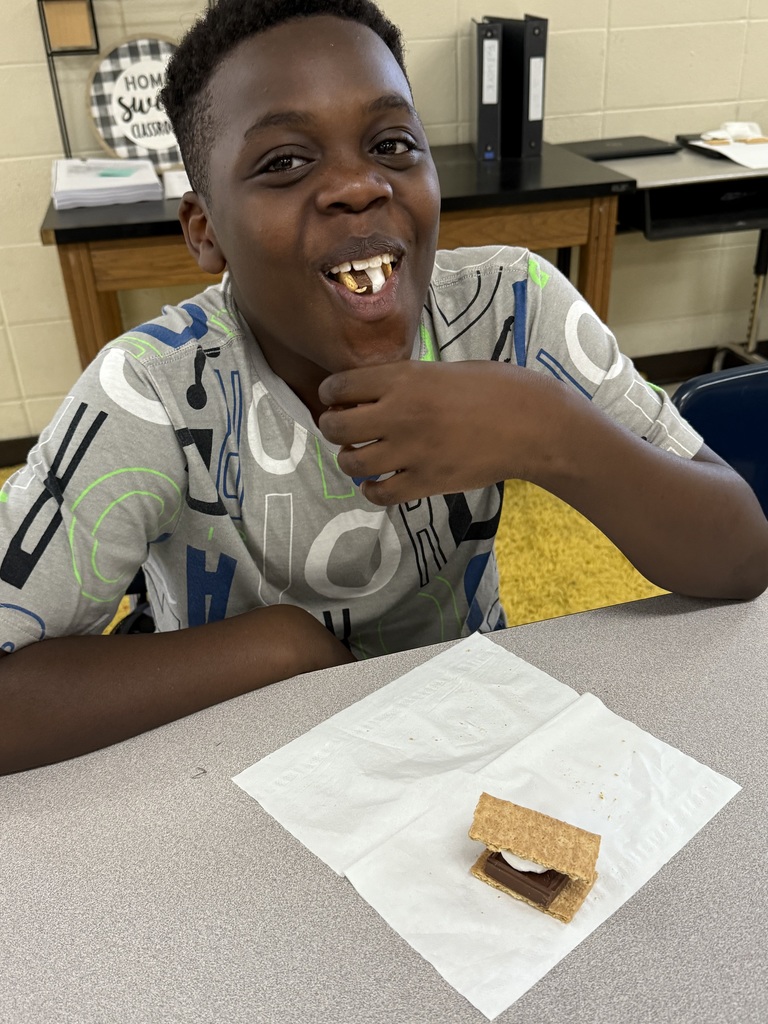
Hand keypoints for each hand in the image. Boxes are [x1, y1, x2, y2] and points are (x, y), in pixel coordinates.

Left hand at [318, 360, 539, 503]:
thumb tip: (372, 395)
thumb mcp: (445, 370)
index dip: (330, 393)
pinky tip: (379, 483)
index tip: (334, 398)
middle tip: (341, 429)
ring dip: (349, 460)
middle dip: (332, 427)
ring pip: (352, 462)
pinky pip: (380, 494)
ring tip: (359, 457)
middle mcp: (400, 414)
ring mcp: (412, 451)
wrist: (534, 425)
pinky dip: (372, 490)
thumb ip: (407, 381)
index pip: (340, 385)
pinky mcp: (426, 482)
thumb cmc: (497, 389)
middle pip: (337, 426)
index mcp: (405, 378)